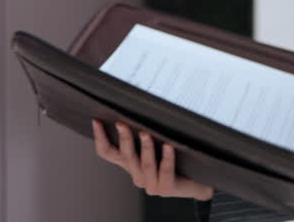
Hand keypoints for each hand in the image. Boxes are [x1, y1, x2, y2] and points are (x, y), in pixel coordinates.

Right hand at [92, 119, 213, 200]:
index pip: (107, 153)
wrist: (197, 180)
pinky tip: (168, 146)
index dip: (100, 138)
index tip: (96, 120)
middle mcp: (137, 175)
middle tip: (122, 123)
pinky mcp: (166, 189)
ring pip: (144, 164)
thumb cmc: (176, 159)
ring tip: (146, 133)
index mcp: (131, 164)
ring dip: (144, 148)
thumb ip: (144, 134)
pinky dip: (166, 158)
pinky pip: (165, 171)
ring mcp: (151, 185)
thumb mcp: (156, 144)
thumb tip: (137, 106)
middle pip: (125, 157)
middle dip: (124, 139)